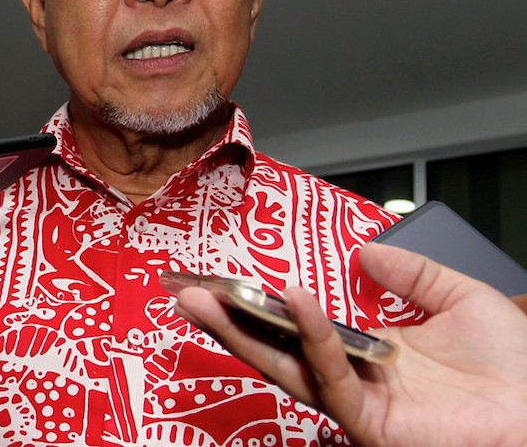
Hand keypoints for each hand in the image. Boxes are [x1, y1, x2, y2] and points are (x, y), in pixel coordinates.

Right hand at [174, 242, 526, 446]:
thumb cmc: (516, 365)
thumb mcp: (457, 297)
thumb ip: (410, 273)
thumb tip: (366, 254)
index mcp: (369, 351)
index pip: (300, 325)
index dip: (261, 303)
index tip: (225, 277)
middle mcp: (354, 377)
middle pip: (276, 347)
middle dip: (228, 320)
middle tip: (187, 291)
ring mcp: (358, 403)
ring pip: (286, 367)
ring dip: (243, 331)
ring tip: (206, 298)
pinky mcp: (370, 426)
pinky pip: (330, 378)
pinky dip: (309, 337)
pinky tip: (293, 300)